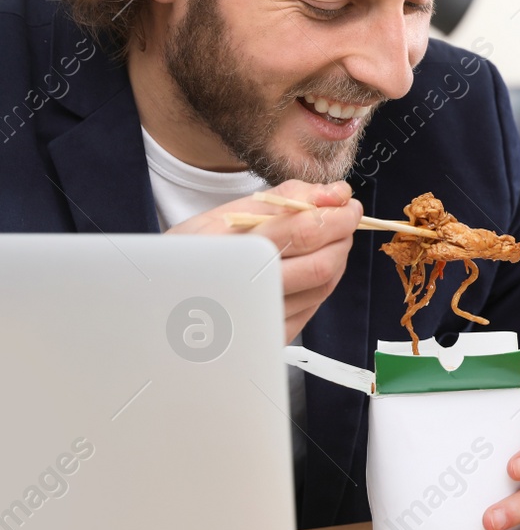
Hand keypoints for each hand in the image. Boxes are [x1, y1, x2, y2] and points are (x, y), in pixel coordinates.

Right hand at [166, 179, 360, 341]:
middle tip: (346, 217)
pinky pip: (315, 306)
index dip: (338, 216)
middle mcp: (246, 290)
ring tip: (328, 237)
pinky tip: (310, 264)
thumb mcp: (225, 214)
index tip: (348, 204)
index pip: (304, 232)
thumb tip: (336, 193)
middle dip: (343, 236)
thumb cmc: (193, 253)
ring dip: (337, 256)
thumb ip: (285, 198)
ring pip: (324, 287)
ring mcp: (260, 320)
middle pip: (322, 264)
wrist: (160, 302)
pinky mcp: (271, 336)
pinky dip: (323, 280)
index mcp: (231, 252)